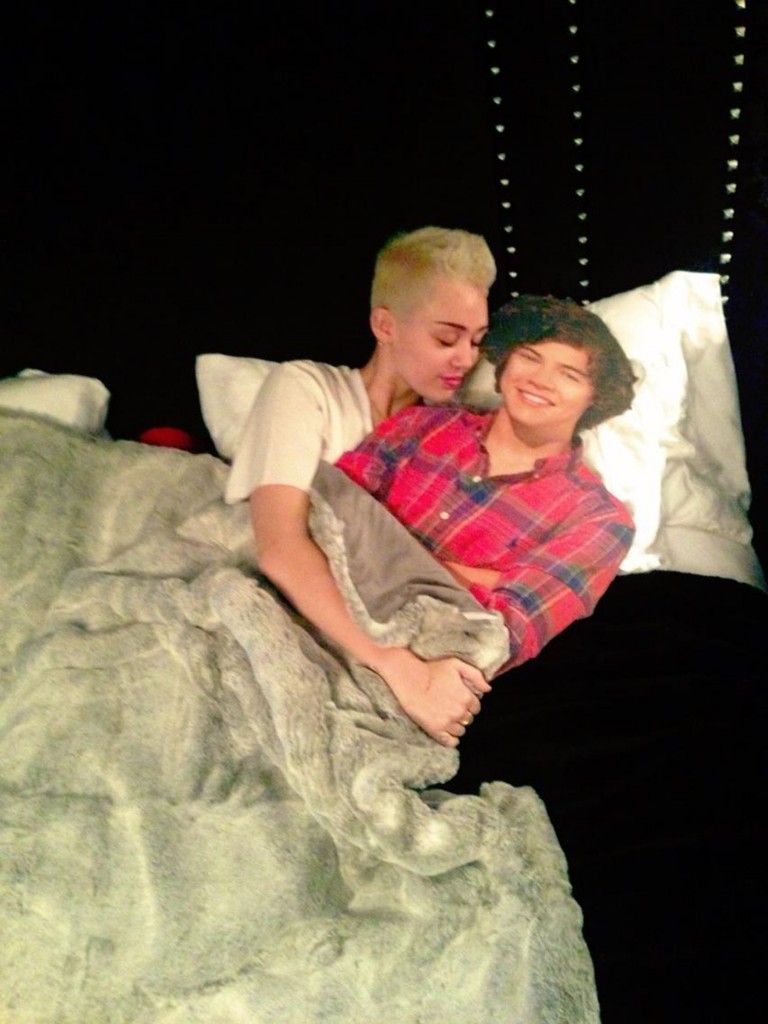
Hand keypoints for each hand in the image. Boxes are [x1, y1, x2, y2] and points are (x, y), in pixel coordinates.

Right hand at [367, 646, 490, 747]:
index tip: (459, 699)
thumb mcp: (456, 665)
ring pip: (461, 731)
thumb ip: (475, 676)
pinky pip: (450, 742)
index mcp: (467, 697)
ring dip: (456, 725)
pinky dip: (451, 739)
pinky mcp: (436, 731)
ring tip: (446, 716)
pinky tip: (446, 731)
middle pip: (469, 720)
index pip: (476, 707)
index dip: (469, 703)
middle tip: (451, 706)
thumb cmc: (432, 669)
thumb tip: (488, 688)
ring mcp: (448, 723)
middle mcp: (460, 712)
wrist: (409, 679)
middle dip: (462, 714)